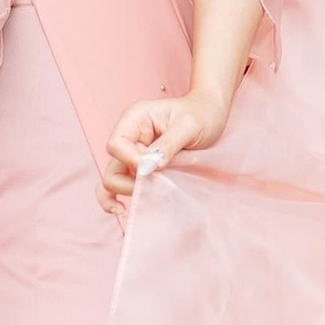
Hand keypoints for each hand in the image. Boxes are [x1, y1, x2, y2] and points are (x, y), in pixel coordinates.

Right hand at [101, 82, 230, 204]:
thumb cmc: (201, 114)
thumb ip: (168, 145)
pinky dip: (116, 197)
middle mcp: (129, 136)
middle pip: (113, 165)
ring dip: (126, 192)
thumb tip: (149, 167)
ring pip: (114, 178)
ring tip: (142, 202)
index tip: (155, 169)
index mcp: (135, 118)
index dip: (131, 161)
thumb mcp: (189, 126)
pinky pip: (121, 183)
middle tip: (154, 187)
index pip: (117, 144)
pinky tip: (123, 210)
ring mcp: (133, 153)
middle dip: (128, 182)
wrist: (211, 115)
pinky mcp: (140, 167)